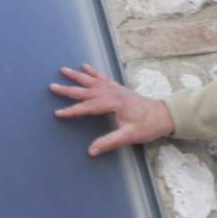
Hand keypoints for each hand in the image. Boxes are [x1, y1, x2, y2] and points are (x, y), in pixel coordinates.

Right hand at [49, 63, 174, 155]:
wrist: (164, 115)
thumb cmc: (148, 126)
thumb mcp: (129, 136)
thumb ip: (109, 142)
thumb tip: (91, 151)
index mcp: (114, 103)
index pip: (88, 107)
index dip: (72, 111)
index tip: (58, 113)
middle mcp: (113, 93)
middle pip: (86, 90)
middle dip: (68, 89)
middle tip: (52, 86)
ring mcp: (116, 89)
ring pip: (92, 81)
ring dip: (77, 76)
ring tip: (63, 69)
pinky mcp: (119, 88)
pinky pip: (102, 78)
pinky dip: (93, 72)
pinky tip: (85, 66)